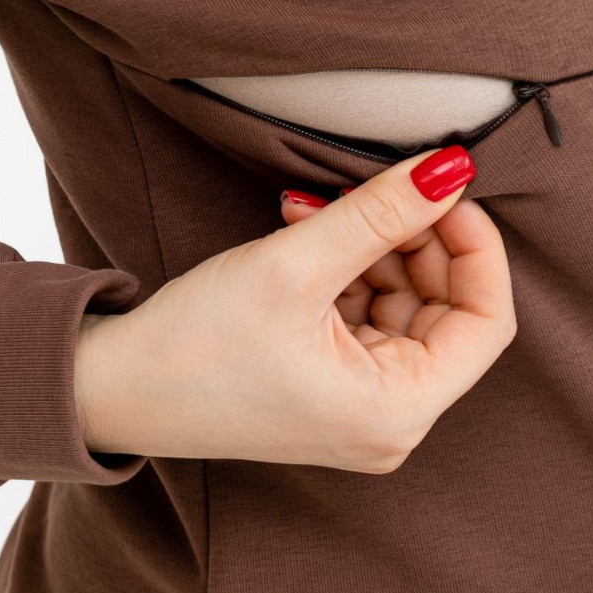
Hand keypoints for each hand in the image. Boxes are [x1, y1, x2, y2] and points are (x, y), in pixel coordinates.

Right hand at [74, 145, 515, 472]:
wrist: (107, 392)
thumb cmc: (196, 345)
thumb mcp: (297, 264)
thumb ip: (381, 212)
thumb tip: (453, 167)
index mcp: (397, 412)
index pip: (486, 322)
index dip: (475, 247)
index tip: (444, 189)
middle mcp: (389, 424)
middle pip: (445, 311)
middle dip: (414, 239)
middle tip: (373, 187)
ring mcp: (358, 411)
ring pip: (403, 307)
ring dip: (372, 246)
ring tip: (314, 206)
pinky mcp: (326, 391)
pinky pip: (364, 319)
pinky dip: (344, 269)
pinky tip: (301, 229)